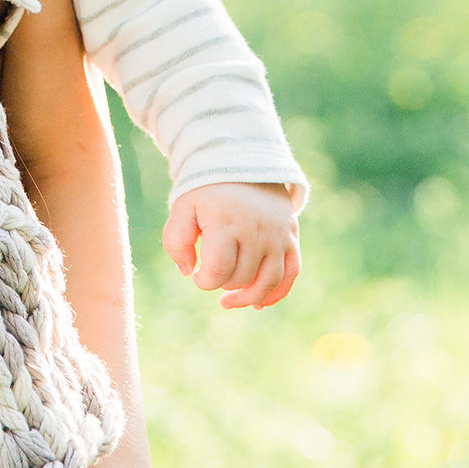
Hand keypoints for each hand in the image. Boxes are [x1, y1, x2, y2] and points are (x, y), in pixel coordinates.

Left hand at [162, 181, 301, 308]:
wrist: (243, 164)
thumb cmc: (207, 190)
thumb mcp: (182, 207)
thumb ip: (176, 239)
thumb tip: (187, 272)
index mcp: (226, 223)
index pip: (219, 270)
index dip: (204, 281)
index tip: (196, 275)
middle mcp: (256, 232)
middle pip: (242, 277)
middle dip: (222, 284)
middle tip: (211, 275)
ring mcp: (278, 236)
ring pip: (269, 281)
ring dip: (249, 297)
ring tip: (228, 301)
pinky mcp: (291, 238)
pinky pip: (291, 274)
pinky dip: (278, 293)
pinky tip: (259, 304)